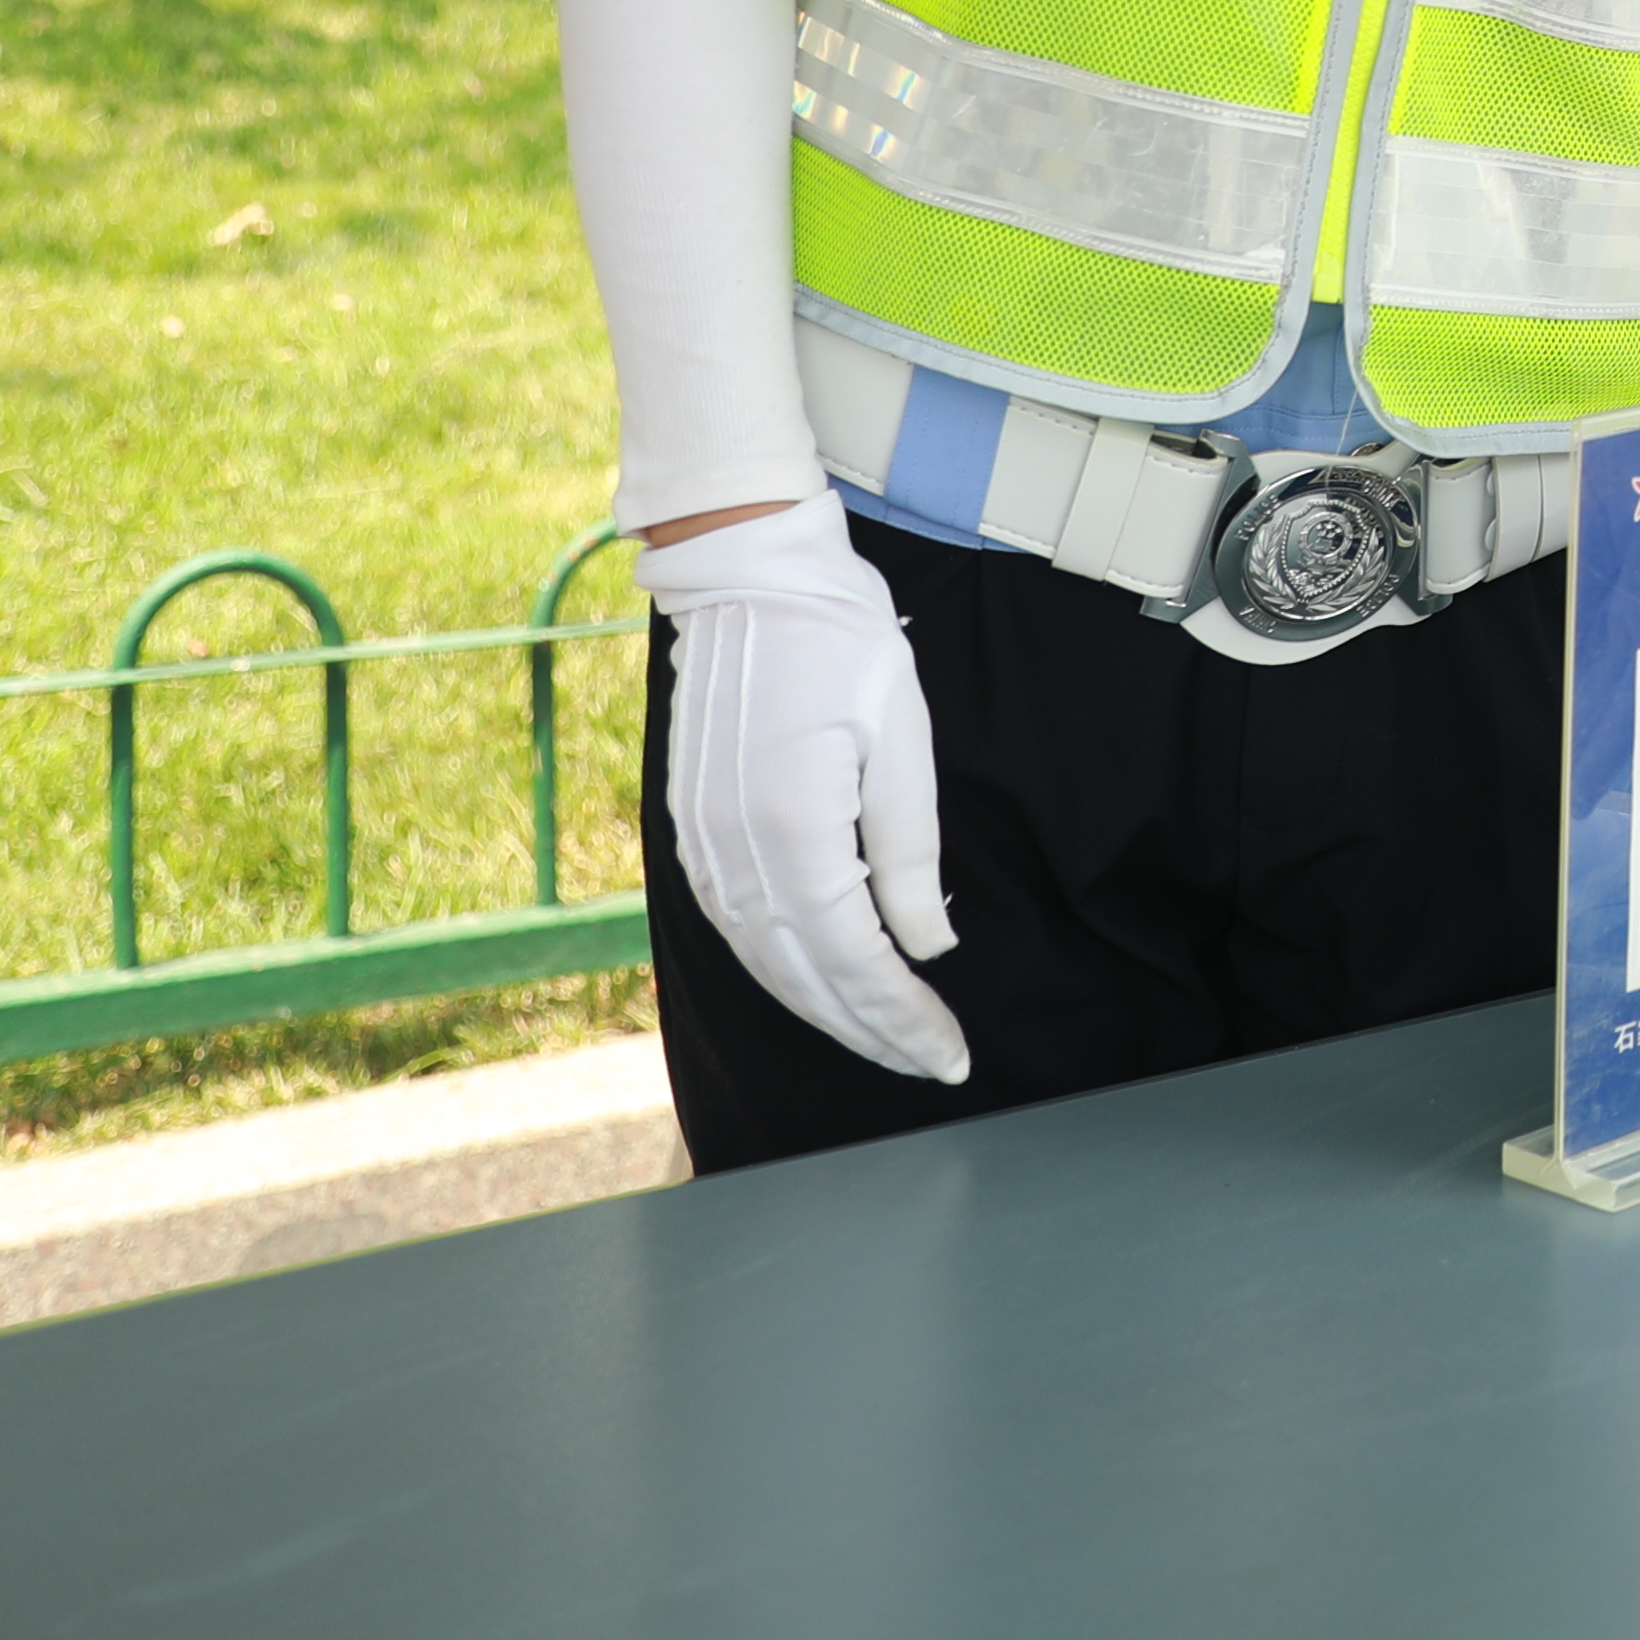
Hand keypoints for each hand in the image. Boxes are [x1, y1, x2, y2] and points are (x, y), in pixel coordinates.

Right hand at [635, 496, 968, 1081]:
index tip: (949, 1052)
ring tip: (882, 1038)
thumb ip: (909, 852)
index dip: (904, 1017)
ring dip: (824, 1011)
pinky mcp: (690, 831)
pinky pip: (734, 928)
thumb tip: (927, 946)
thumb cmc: (837, 640)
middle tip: (928, 1064)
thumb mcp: (899, 738)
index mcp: (795, 831)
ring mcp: (703, 846)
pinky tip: (815, 983)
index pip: (858, 959)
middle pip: (807, 978)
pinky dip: (779, 969)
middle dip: (871, 1032)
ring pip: (765, 963)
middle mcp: (737, 854)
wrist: (748, 575)